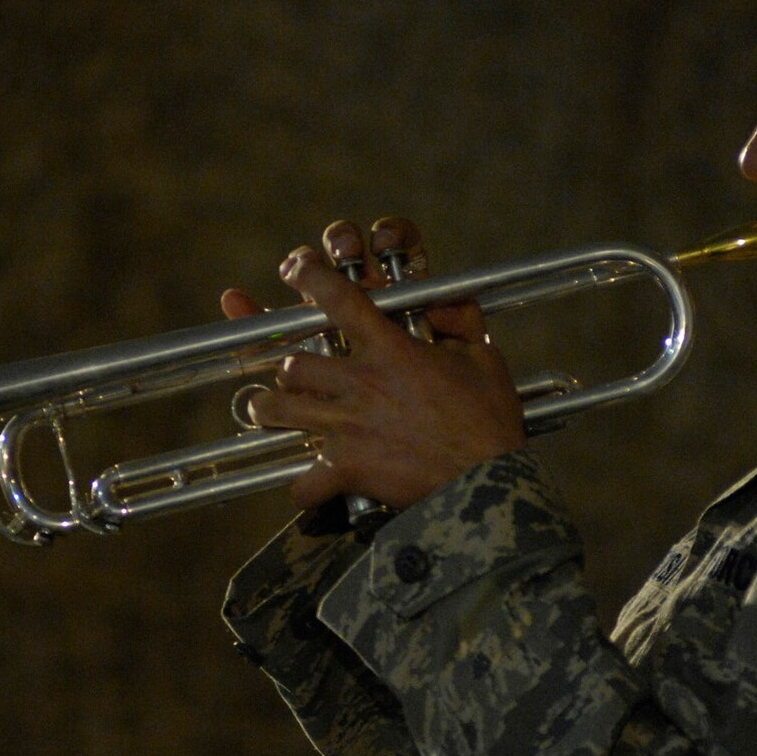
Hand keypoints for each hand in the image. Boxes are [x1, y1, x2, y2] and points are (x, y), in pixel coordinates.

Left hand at [221, 218, 526, 510]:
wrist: (487, 479)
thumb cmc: (488, 419)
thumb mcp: (482, 358)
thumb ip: (460, 321)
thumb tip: (442, 302)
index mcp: (390, 350)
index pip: (340, 300)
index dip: (310, 278)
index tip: (295, 268)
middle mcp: (360, 383)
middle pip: (292, 363)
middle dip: (286, 367)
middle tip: (291, 373)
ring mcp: (348, 427)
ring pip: (279, 410)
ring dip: (270, 410)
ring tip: (268, 411)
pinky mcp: (347, 469)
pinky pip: (305, 481)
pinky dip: (305, 486)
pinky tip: (309, 485)